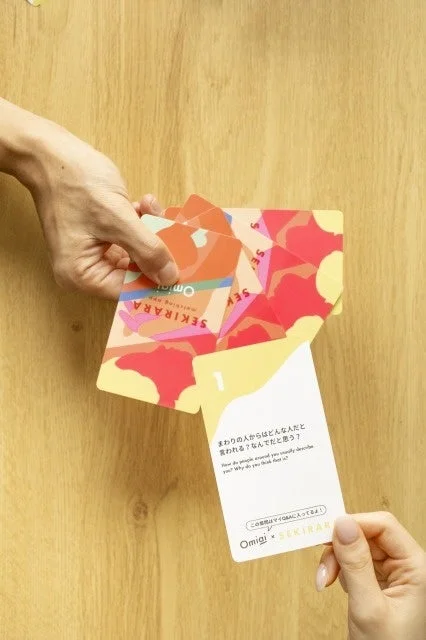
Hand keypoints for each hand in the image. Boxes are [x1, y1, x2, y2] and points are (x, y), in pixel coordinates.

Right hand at [25, 118, 177, 297]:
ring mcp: (91, 254)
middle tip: (176, 233)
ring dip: (150, 232)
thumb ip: (147, 250)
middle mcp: (85, 272)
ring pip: (134, 254)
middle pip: (134, 273)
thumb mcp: (118, 218)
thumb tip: (171, 278)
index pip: (129, 290)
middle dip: (156, 251)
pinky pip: (127, 239)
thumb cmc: (75, 183)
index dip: (158, 280)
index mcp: (83, 276)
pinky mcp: (97, 237)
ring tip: (153, 208)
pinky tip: (143, 204)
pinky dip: (139, 224)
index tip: (186, 269)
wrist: (49, 152)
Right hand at [316, 512, 425, 638]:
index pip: (384, 526)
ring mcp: (393, 576)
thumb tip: (342, 524)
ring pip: (358, 548)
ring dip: (337, 560)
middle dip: (341, 548)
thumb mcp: (368, 607)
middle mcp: (407, 567)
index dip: (355, 524)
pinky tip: (334, 584)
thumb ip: (355, 564)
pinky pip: (356, 563)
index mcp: (416, 567)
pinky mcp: (380, 584)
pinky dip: (340, 570)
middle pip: (368, 535)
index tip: (327, 532)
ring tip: (324, 581)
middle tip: (323, 566)